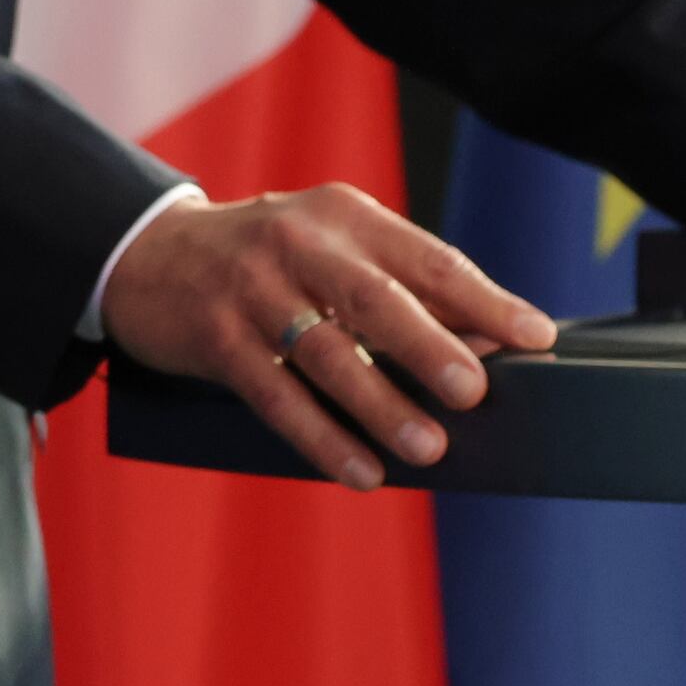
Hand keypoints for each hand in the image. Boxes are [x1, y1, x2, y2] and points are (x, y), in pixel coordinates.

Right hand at [98, 183, 556, 491]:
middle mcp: (297, 241)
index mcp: (344, 215)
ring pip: (323, 351)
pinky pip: (275, 393)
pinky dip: (320, 437)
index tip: (535, 337)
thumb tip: (488, 345)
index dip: (484, 299)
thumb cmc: (269, 262)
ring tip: (427, 448)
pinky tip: (360, 470)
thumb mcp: (333, 252)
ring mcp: (251, 287)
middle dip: (427, 346)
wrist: (150, 257)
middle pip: (372, 297)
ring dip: (378, 404)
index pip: (427, 257)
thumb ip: (404, 291)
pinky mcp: (215, 335)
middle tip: (473, 392)